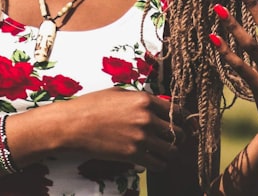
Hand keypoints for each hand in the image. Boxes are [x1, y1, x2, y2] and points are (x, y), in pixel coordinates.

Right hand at [57, 87, 188, 170]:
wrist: (72, 125)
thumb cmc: (91, 106)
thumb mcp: (117, 93)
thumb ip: (139, 99)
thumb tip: (155, 104)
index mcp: (144, 100)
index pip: (175, 110)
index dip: (183, 119)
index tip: (186, 125)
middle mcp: (146, 117)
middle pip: (177, 131)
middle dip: (179, 137)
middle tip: (178, 141)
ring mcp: (141, 137)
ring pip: (171, 149)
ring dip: (171, 153)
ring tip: (167, 154)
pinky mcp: (133, 154)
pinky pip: (158, 163)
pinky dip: (160, 165)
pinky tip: (156, 163)